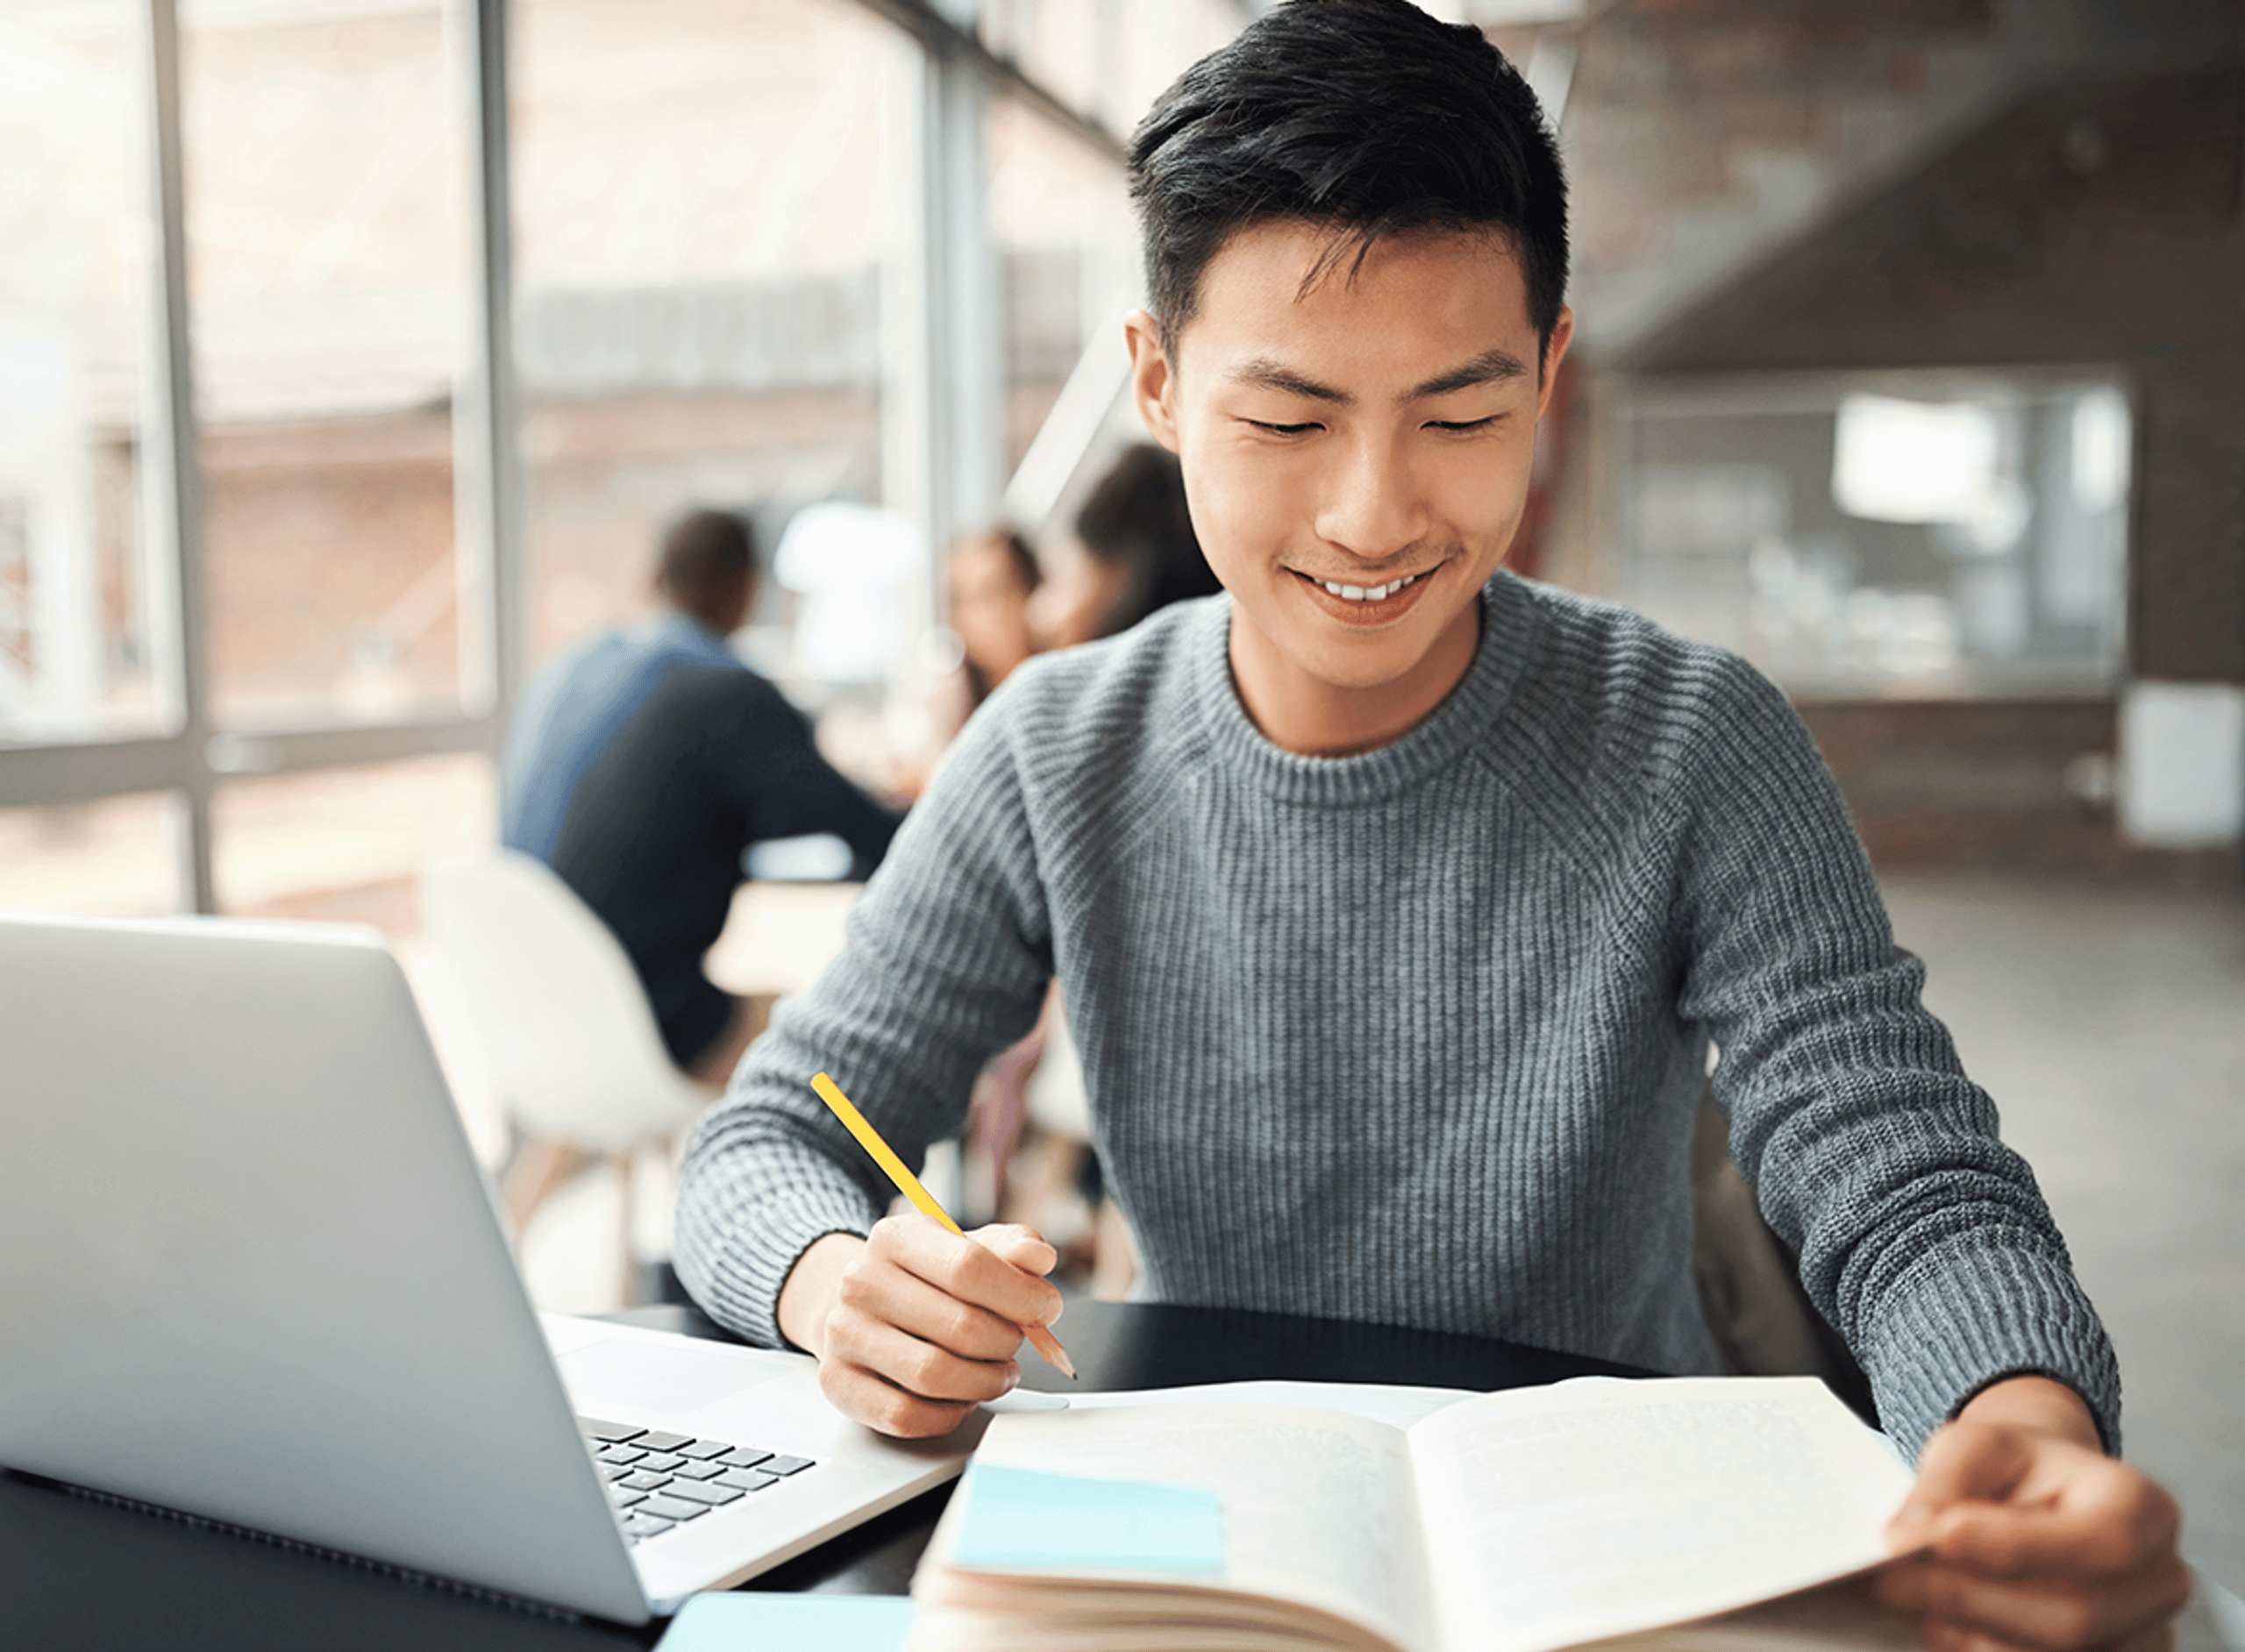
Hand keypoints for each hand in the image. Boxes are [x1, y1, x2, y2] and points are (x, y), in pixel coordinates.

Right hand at [776, 1215, 1063, 1438]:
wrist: (857, 1306)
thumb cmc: (924, 1280)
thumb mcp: (967, 1248)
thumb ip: (1011, 1249)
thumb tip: (1040, 1258)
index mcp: (897, 1237)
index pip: (969, 1267)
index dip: (1021, 1295)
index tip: (1046, 1309)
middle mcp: (862, 1282)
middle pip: (960, 1326)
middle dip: (1006, 1343)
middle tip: (1016, 1344)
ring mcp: (845, 1335)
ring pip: (934, 1376)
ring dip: (985, 1382)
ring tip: (997, 1372)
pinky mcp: (839, 1384)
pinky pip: (906, 1416)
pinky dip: (948, 1414)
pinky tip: (961, 1397)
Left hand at [1877, 1377, 2189, 1651]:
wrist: (2043, 1494)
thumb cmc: (2015, 1468)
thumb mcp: (1975, 1446)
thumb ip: (1943, 1484)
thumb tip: (1907, 1537)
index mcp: (2143, 1508)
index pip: (2100, 1543)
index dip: (2019, 1547)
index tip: (1939, 1536)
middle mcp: (2159, 1581)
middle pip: (2075, 1617)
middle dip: (1972, 1599)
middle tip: (1890, 1580)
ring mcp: (2143, 1637)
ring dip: (1969, 1636)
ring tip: (1905, 1601)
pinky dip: (1979, 1651)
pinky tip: (1936, 1627)